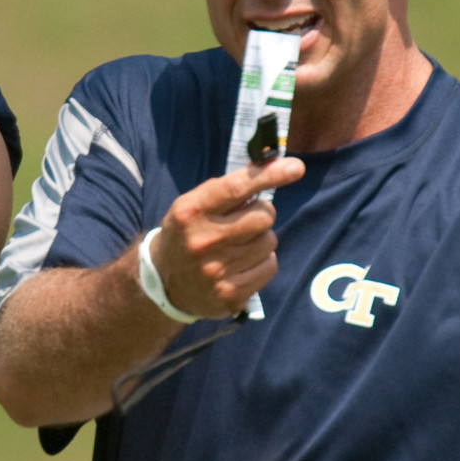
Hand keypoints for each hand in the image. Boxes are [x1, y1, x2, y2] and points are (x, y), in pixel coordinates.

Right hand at [150, 155, 305, 318]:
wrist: (164, 283)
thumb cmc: (188, 233)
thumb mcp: (195, 205)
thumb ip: (229, 188)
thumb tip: (274, 166)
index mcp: (191, 211)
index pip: (237, 187)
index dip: (269, 175)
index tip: (295, 167)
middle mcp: (202, 240)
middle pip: (263, 217)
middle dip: (262, 214)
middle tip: (245, 221)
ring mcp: (216, 270)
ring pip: (269, 242)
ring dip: (261, 240)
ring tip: (238, 247)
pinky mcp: (229, 294)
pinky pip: (269, 266)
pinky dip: (262, 263)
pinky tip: (242, 265)